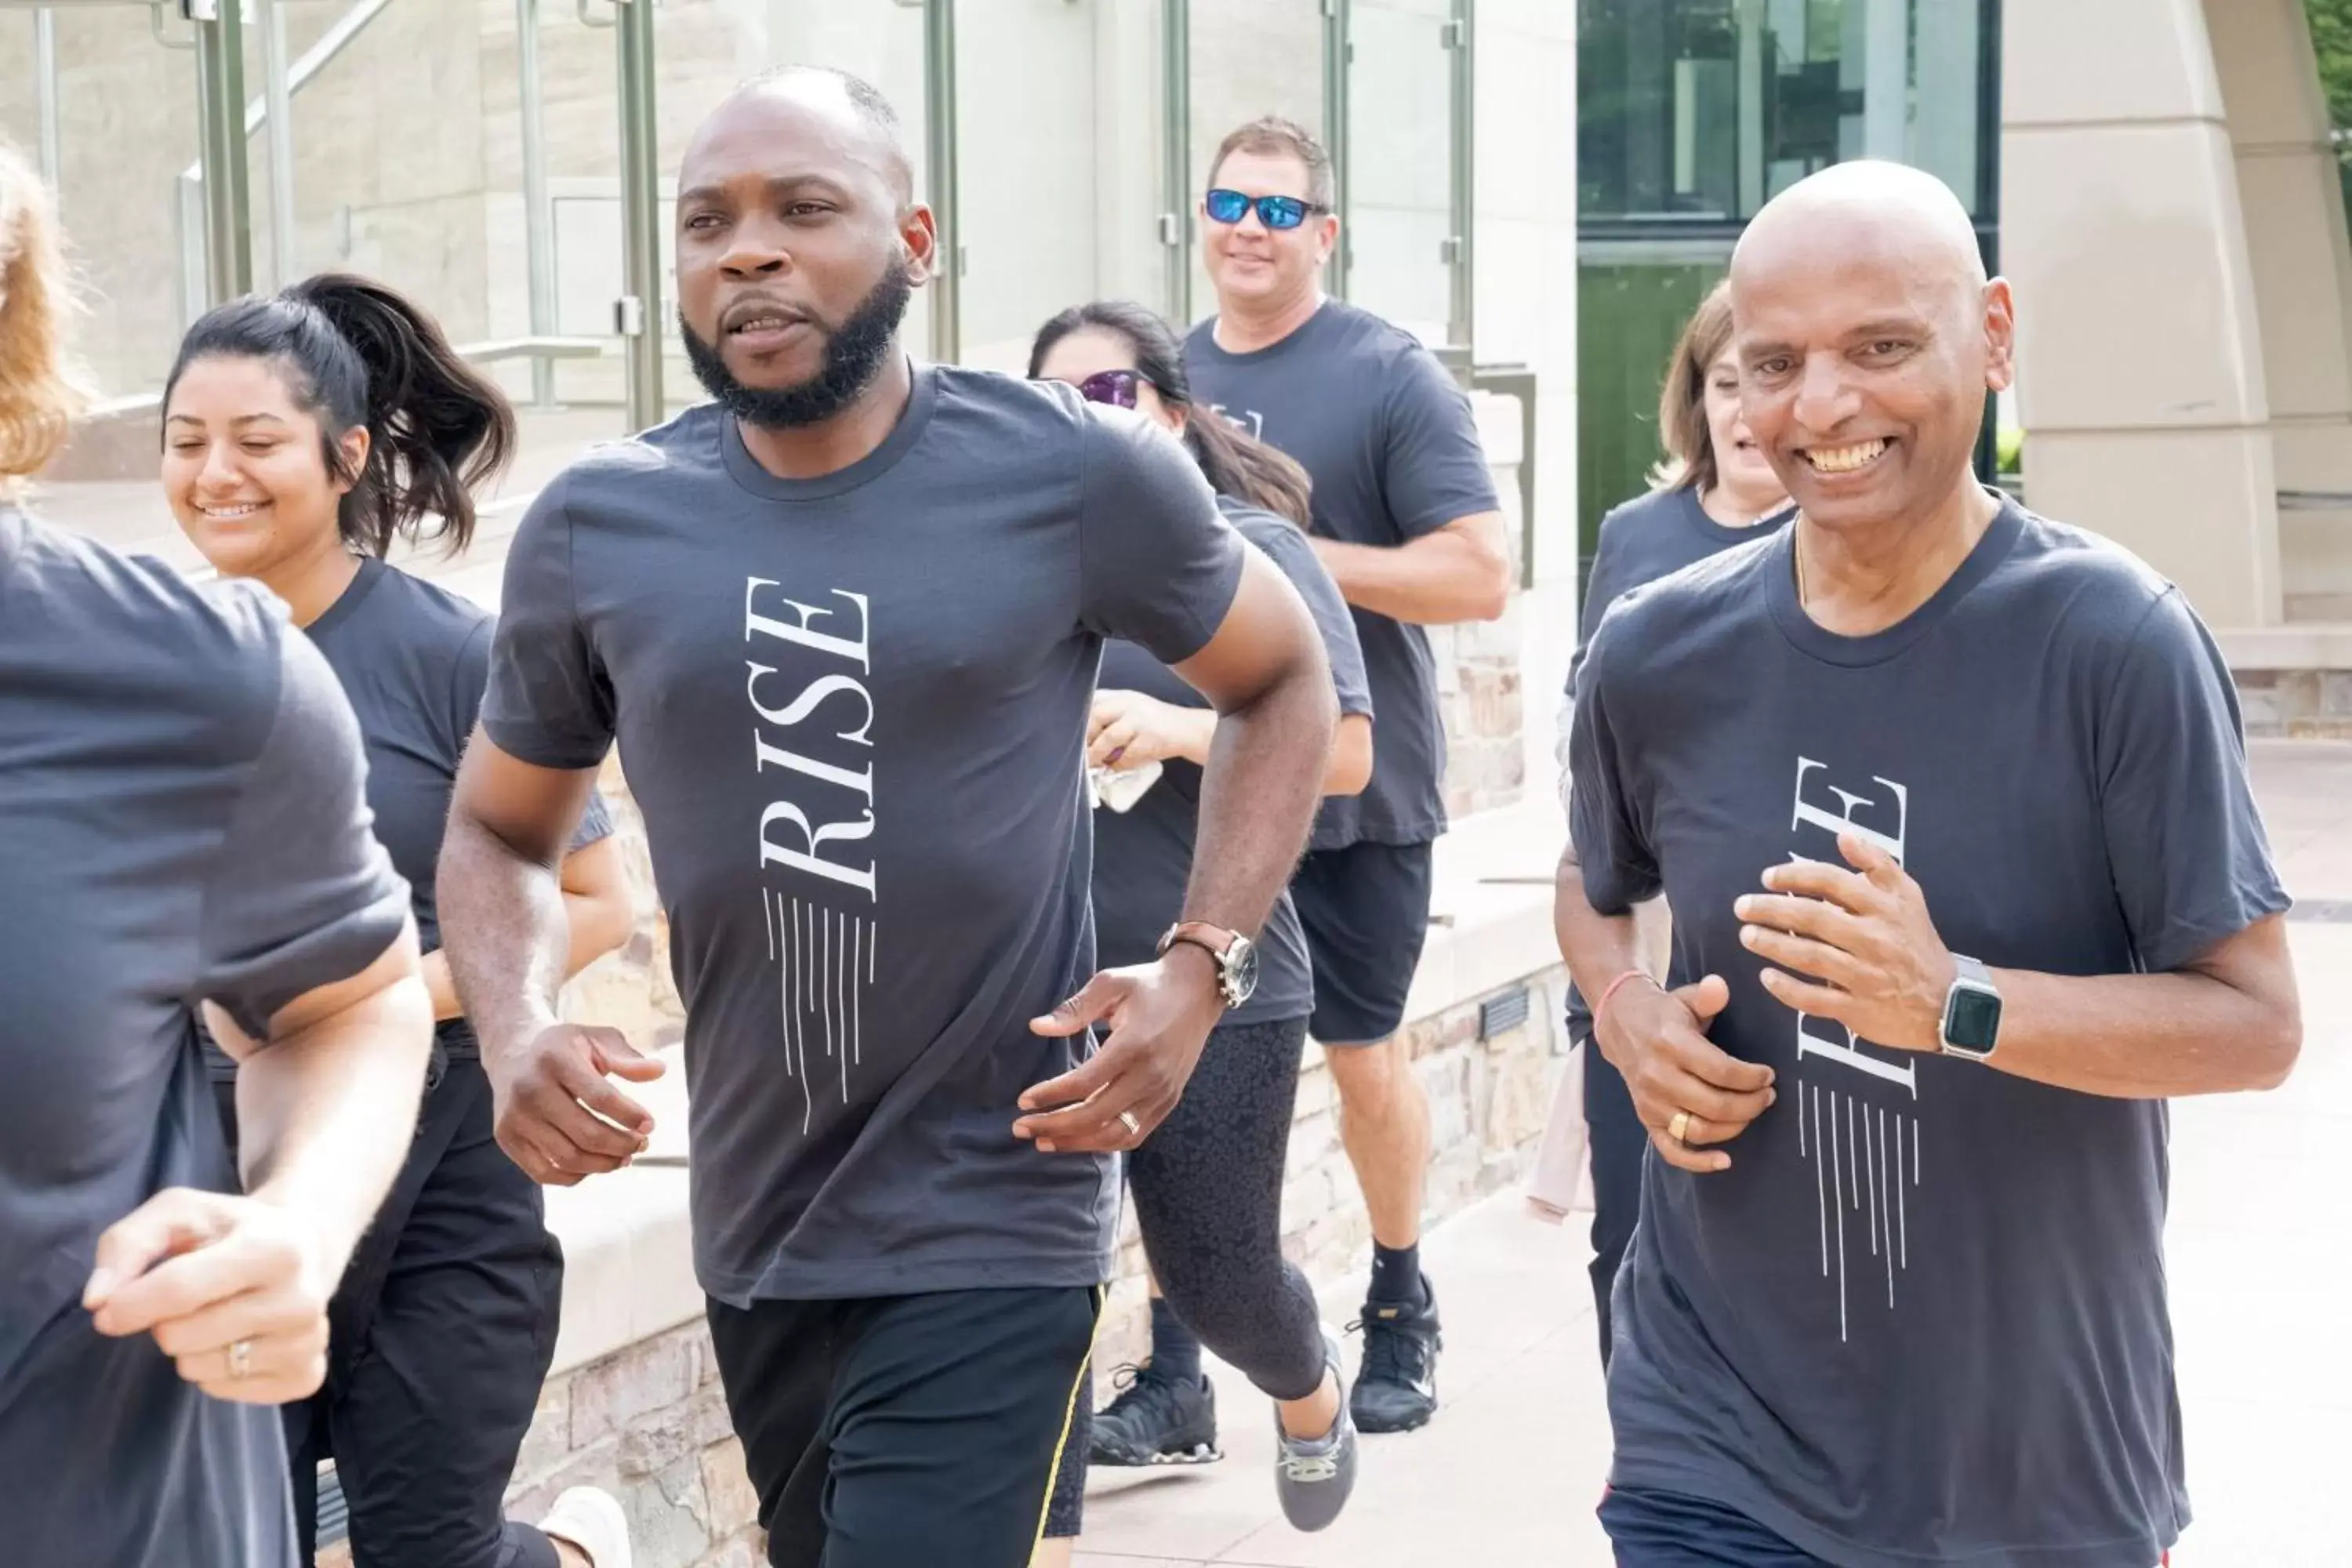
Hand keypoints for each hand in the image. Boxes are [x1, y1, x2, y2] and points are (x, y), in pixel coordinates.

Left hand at [84, 1188, 338, 1404]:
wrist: (304, 1245)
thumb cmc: (230, 1229)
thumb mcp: (179, 1212)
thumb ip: (127, 1244)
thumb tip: (99, 1301)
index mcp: (277, 1246)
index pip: (180, 1289)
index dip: (129, 1304)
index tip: (107, 1310)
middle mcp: (303, 1298)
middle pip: (179, 1336)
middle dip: (163, 1321)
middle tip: (190, 1298)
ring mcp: (309, 1342)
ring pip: (196, 1369)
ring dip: (188, 1347)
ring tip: (216, 1315)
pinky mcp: (306, 1376)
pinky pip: (220, 1391)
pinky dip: (213, 1371)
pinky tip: (238, 1338)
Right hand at [484, 1022, 665, 1184]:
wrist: (512, 1054)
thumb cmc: (564, 1049)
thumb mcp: (596, 1039)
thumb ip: (627, 1057)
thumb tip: (659, 1071)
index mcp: (556, 1059)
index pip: (600, 1097)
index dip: (629, 1116)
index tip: (649, 1124)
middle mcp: (530, 1089)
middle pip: (586, 1133)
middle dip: (622, 1144)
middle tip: (641, 1143)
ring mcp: (515, 1117)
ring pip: (568, 1158)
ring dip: (604, 1164)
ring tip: (625, 1157)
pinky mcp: (506, 1139)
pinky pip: (545, 1172)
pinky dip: (576, 1176)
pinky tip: (596, 1165)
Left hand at [1012, 948, 1225, 1152]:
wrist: (1198, 992)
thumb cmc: (1149, 985)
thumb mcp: (1110, 983)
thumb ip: (1074, 1008)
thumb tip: (1036, 1027)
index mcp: (1135, 1044)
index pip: (1085, 1083)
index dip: (1051, 1095)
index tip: (1023, 1100)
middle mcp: (1151, 1075)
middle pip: (1097, 1115)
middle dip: (1055, 1126)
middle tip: (1021, 1127)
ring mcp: (1163, 1093)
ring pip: (1116, 1135)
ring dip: (1077, 1142)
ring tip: (1044, 1141)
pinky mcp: (1169, 1101)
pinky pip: (1135, 1135)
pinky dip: (1104, 1142)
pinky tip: (1078, 1139)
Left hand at [1088, 689, 1207, 769]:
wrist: (1190, 729)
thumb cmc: (1157, 723)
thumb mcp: (1134, 710)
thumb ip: (1112, 716)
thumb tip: (1084, 736)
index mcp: (1122, 696)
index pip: (1093, 700)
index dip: (1080, 717)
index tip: (1072, 733)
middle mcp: (1130, 703)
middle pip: (1096, 715)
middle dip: (1086, 737)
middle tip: (1081, 752)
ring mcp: (1141, 720)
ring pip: (1109, 737)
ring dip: (1097, 754)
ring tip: (1093, 764)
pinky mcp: (1151, 738)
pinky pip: (1127, 755)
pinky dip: (1119, 764)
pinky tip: (1116, 768)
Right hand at [1594, 972, 1774, 1172]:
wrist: (1621, 1026)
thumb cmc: (1664, 1013)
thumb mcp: (1684, 997)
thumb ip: (1707, 995)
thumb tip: (1721, 986)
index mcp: (1670, 1045)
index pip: (1720, 1071)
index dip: (1751, 1078)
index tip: (1769, 1075)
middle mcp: (1658, 1077)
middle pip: (1715, 1105)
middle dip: (1751, 1104)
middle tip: (1768, 1095)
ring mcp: (1650, 1103)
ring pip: (1699, 1130)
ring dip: (1734, 1127)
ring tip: (1752, 1112)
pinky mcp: (1646, 1119)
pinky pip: (1672, 1150)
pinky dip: (1698, 1162)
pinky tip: (1725, 1160)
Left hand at [1735, 832, 1955, 1052]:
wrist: (1948, 1001)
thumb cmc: (1917, 941)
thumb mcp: (1908, 895)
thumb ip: (1876, 862)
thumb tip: (1842, 834)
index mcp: (1884, 907)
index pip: (1832, 882)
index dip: (1795, 876)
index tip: (1767, 878)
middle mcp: (1875, 939)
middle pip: (1814, 918)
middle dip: (1771, 910)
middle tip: (1742, 907)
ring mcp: (1866, 976)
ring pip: (1810, 957)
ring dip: (1773, 945)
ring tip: (1747, 935)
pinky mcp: (1859, 1009)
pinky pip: (1815, 999)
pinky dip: (1788, 989)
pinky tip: (1766, 977)